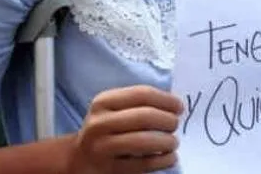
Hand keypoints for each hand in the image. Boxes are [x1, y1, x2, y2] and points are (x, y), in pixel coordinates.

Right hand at [67, 85, 182, 173]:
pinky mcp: (109, 169)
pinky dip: (163, 160)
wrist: (80, 157)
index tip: (180, 107)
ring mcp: (102, 148)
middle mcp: (100, 123)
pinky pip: (143, 164)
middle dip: (168, 120)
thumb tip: (174, 105)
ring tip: (173, 142)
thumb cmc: (106, 127)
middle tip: (176, 125)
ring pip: (143, 141)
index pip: (142, 94)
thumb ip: (139, 103)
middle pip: (144, 117)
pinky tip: (170, 158)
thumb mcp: (114, 108)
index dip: (166, 100)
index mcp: (103, 101)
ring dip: (166, 142)